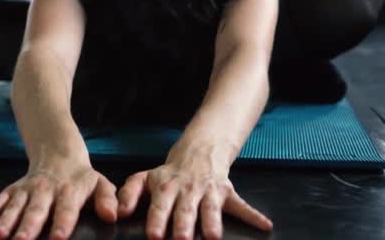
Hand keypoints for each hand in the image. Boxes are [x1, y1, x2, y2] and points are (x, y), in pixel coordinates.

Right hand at [0, 159, 118, 239]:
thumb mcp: (100, 184)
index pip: (66, 208)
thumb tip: (113, 215)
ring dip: (6, 221)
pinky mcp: (12, 190)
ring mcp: (26, 189)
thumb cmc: (82, 178)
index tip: (58, 238)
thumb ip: (107, 200)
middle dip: (29, 226)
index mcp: (70, 190)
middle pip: (37, 210)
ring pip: (15, 206)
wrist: (59, 153)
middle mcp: (46, 190)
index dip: (63, 223)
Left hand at [117, 162, 272, 239]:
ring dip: (213, 222)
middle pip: (186, 210)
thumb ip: (128, 193)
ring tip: (213, 236)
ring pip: (211, 208)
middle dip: (184, 225)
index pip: (160, 206)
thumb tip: (120, 213)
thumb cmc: (169, 174)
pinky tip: (265, 225)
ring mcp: (209, 191)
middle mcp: (188, 190)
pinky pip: (242, 205)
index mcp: (167, 187)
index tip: (154, 235)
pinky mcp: (227, 193)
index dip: (157, 220)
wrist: (199, 153)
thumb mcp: (145, 178)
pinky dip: (254, 215)